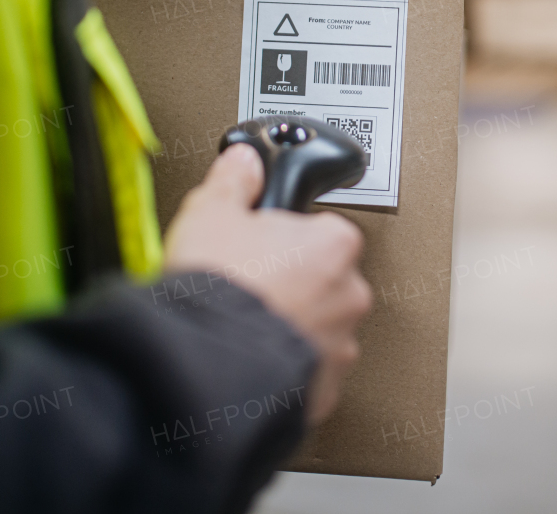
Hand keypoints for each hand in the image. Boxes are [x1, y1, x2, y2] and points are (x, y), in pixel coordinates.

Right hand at [163, 143, 372, 423]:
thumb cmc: (218, 287)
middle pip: (321, 279)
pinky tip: (246, 357)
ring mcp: (339, 348)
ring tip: (241, 325)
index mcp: (335, 244)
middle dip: (288, 283)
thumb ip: (234, 180)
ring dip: (287, 327)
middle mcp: (350, 296)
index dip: (280, 235)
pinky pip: (304, 373)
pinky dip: (282, 369)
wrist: (206, 366)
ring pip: (315, 329)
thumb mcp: (212, 212)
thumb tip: (242, 161)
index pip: (318, 229)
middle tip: (245, 284)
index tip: (256, 243)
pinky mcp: (322, 394)